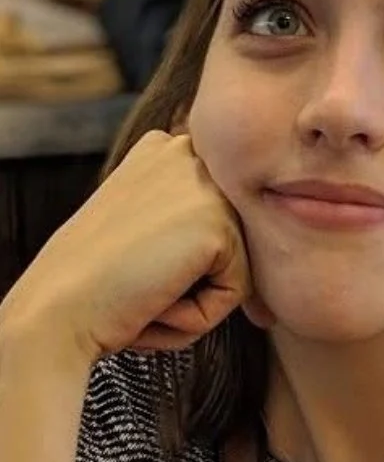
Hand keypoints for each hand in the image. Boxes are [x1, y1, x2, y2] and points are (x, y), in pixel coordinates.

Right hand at [1, 131, 270, 364]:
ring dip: (193, 299)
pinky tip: (155, 300)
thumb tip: (246, 232)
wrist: (59, 308)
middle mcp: (188, 153)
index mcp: (164, 147)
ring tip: (144, 291)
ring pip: (235, 267)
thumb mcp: (136, 223)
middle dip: (189, 278)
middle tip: (134, 282)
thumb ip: (180, 214)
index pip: (211, 214)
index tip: (133, 263)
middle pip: (228, 238)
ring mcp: (206, 186)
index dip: (179, 256)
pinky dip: (199, 315)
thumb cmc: (91, 280)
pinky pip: (235, 293)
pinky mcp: (219, 226)